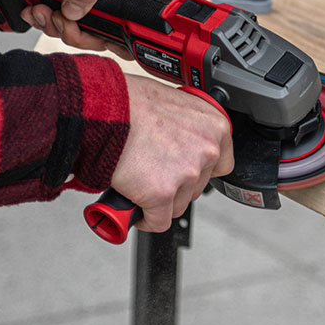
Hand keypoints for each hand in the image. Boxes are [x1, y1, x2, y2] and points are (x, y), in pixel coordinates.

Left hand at [21, 0, 155, 59]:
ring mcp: (91, 1)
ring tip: (42, 8)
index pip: (127, 33)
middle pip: (96, 37)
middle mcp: (115, 2)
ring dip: (52, 25)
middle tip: (58, 18)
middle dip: (72, 32)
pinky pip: (57, 20)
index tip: (84, 29)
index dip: (105, 39)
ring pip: (73, 31)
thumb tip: (74, 12)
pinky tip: (34, 6)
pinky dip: (42, 17)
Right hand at [110, 76, 233, 232]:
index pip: (220, 164)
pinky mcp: (162, 194)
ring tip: (139, 181)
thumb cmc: (130, 103)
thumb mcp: (173, 104)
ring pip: (178, 205)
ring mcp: (186, 174)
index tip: (183, 169)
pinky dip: (146, 218)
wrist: (104, 111)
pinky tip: (134, 204)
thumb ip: (187, 127)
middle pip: (196, 186)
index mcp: (214, 127)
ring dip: (160, 200)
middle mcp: (206, 151)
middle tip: (152, 171)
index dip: (197, 169)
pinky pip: (158, 221)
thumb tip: (182, 142)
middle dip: (175, 184)